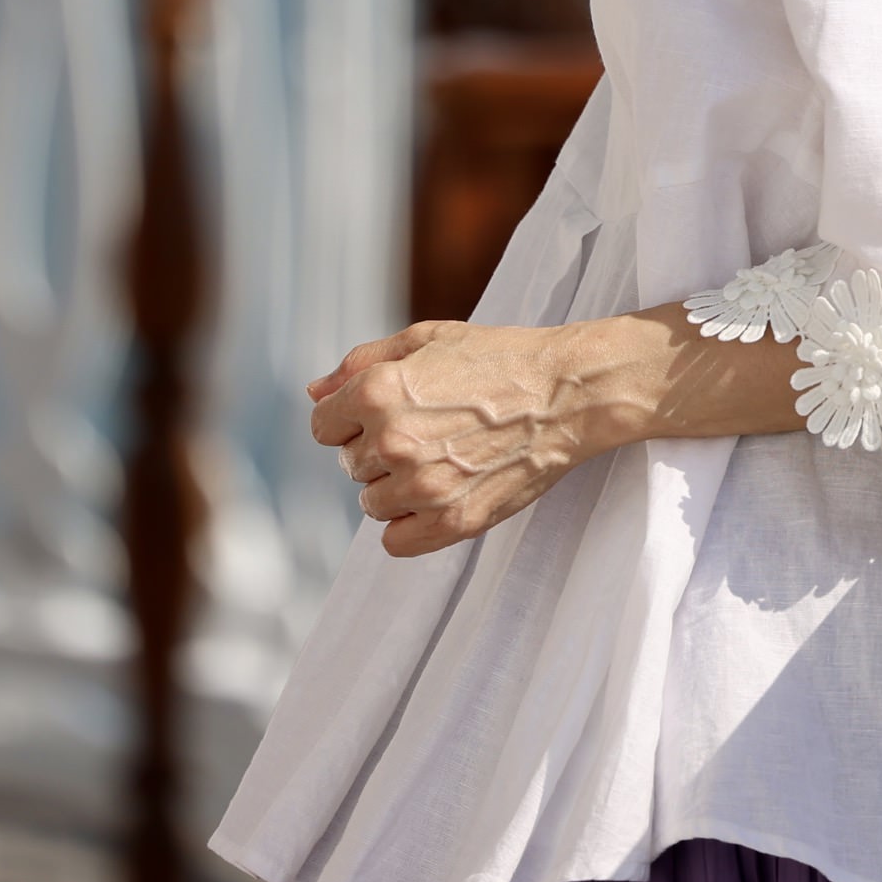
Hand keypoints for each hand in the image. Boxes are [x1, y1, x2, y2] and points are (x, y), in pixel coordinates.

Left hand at [306, 318, 641, 557]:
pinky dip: (410, 525)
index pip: (322, 426)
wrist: (566, 393)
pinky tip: (439, 495)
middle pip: (349, 465)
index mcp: (378, 391)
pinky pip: (395, 543)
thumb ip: (361, 363)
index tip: (383, 413)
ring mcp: (422, 486)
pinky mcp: (452, 521)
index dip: (349, 418)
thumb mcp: (427, 339)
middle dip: (377, 449)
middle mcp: (392, 441)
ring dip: (396, 487)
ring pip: (372, 504)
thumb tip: (315, 392)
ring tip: (441, 459)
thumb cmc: (499, 358)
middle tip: (427, 430)